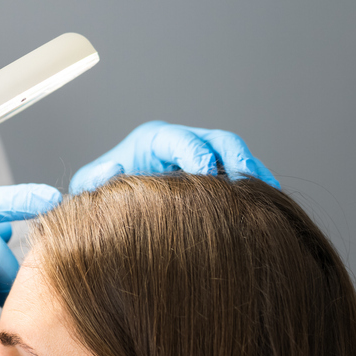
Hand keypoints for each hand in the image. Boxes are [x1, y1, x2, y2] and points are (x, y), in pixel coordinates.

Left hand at [70, 120, 277, 193]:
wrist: (113, 216)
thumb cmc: (100, 199)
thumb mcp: (88, 189)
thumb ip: (94, 180)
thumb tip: (116, 167)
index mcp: (153, 139)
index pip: (179, 138)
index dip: (195, 153)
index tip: (205, 175)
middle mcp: (182, 143)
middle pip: (218, 140)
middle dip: (235, 159)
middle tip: (246, 185)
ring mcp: (203, 159)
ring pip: (236, 157)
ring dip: (253, 174)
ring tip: (267, 198)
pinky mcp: (216, 177)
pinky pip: (241, 177)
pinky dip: (255, 189)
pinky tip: (267, 210)